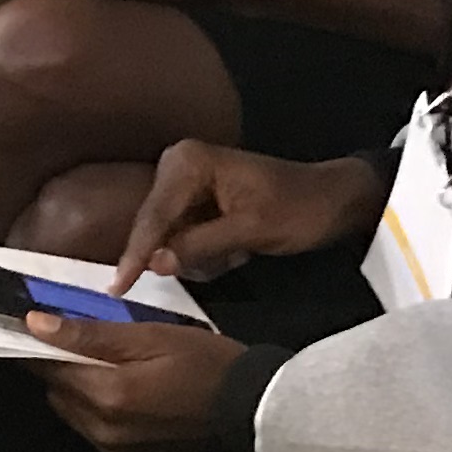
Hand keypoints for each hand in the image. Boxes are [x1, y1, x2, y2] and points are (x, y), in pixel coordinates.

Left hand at [15, 311, 243, 451]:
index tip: (40, 323)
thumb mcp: (151, 336)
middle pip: (55, 389)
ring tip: (110, 363)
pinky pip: (91, 427)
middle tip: (87, 338)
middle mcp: (101, 428)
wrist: (252, 410)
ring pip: (70, 409)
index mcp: (106, 395)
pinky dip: (95, 406)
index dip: (39, 342)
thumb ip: (90, 333)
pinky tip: (122, 389)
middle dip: (63, 363)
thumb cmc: (205, 363)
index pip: (46, 366)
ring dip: (78, 385)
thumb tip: (35, 324)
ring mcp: (113, 448)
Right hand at [115, 139, 386, 283]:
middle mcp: (178, 164)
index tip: (116, 288)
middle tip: (224, 261)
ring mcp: (185, 180)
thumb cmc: (298, 210)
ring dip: (197, 254)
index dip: (135, 254)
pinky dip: (203, 250)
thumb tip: (154, 264)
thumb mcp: (251, 231)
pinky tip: (235, 251)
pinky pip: (182, 234)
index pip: (154, 215)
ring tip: (239, 253)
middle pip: (154, 224)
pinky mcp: (195, 197)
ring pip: (167, 234)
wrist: (335, 199)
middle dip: (180, 252)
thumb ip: (199, 245)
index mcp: (189, 163)